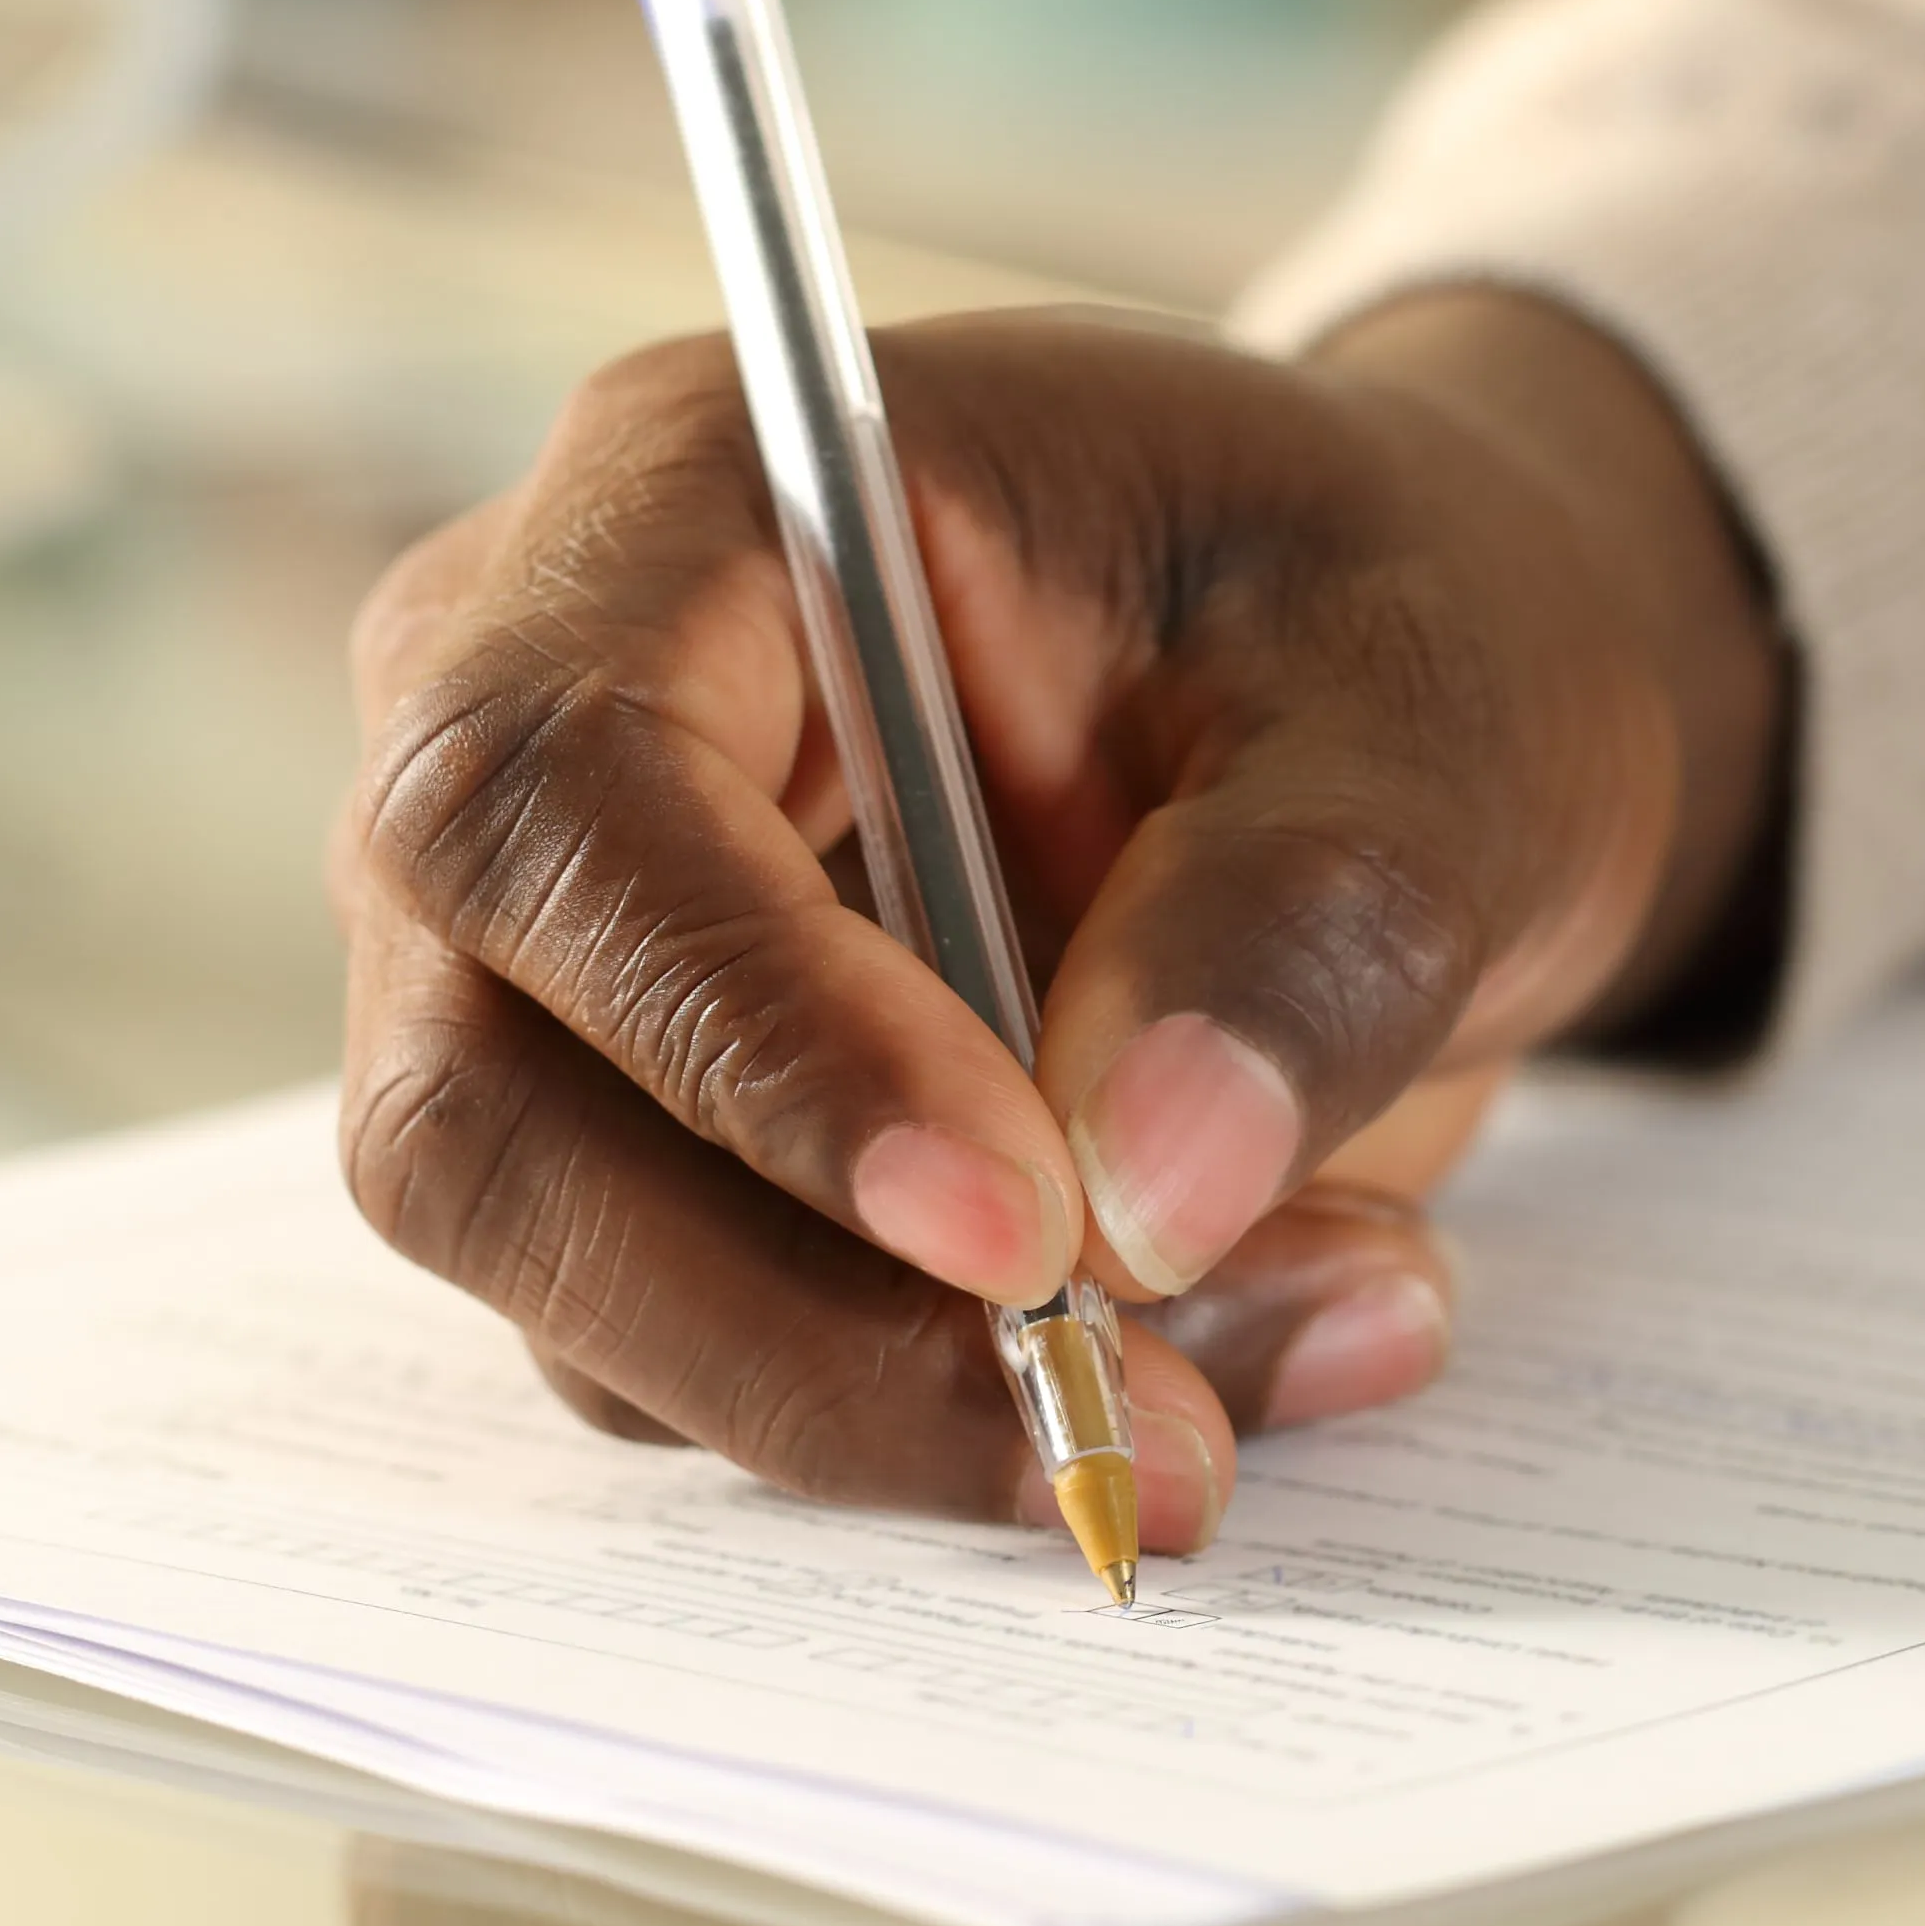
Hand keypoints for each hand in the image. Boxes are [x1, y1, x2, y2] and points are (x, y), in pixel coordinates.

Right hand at [336, 293, 1780, 1551]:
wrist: (1388, 698)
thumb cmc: (1383, 615)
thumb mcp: (1439, 706)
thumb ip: (1307, 919)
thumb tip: (1146, 1202)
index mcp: (686, 496)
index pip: (566, 795)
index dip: (754, 1038)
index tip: (1022, 1231)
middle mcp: (525, 728)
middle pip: (485, 1108)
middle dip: (816, 1329)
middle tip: (1160, 1429)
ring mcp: (536, 960)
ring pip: (583, 1291)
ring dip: (925, 1392)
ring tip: (1321, 1311)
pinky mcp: (618, 1148)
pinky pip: (705, 1361)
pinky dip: (950, 1410)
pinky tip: (1218, 1337)